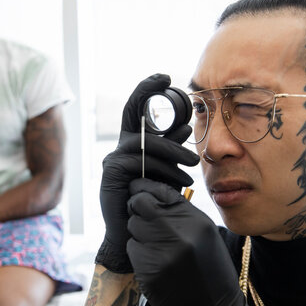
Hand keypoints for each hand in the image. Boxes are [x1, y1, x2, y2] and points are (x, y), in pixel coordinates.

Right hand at [95, 74, 199, 272]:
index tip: (165, 76)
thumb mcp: (167, 169)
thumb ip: (172, 147)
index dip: (146, 89)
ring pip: (146, 144)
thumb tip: (186, 126)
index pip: (136, 108)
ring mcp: (113, 159)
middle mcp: (120, 146)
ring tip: (193, 166)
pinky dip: (163, 171)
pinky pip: (140, 163)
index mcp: (133, 142)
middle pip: (134, 115)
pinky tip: (179, 182)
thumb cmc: (152, 198)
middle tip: (181, 105)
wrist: (135, 229)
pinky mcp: (112, 173)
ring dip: (173, 152)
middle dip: (148, 95)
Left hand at [127, 179, 256, 305]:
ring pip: (133, 225)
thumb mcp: (205, 233)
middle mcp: (178, 234)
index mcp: (195, 221)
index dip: (146, 187)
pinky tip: (155, 262)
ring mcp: (161, 253)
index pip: (161, 190)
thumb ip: (182, 212)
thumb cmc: (210, 268)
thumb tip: (153, 191)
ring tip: (156, 245)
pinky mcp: (148, 271)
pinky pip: (132, 248)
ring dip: (139, 231)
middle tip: (140, 213)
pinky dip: (139, 252)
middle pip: (140, 203)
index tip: (139, 188)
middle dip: (136, 205)